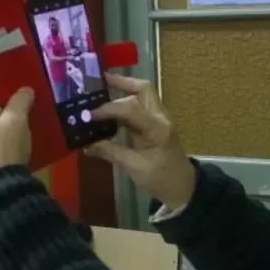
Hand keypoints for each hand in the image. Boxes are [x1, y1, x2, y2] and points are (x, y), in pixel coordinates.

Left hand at [0, 66, 33, 179]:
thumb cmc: (3, 147)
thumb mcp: (15, 120)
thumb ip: (21, 100)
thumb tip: (26, 88)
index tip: (11, 49)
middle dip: (11, 79)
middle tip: (32, 67)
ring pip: (3, 105)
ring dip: (17, 98)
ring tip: (38, 86)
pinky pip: (9, 121)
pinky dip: (20, 114)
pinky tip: (37, 111)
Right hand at [85, 74, 195, 209]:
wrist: (182, 188)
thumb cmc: (161, 179)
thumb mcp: (134, 167)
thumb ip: (110, 152)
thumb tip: (86, 145)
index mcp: (157, 128)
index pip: (130, 108)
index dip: (108, 109)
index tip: (89, 114)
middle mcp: (160, 117)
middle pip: (143, 89)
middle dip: (121, 83)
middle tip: (98, 82)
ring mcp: (159, 119)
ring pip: (141, 96)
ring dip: (121, 94)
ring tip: (99, 95)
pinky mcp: (155, 125)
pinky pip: (139, 109)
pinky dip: (124, 107)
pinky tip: (108, 113)